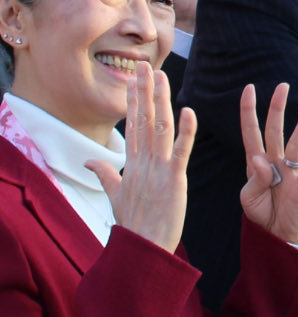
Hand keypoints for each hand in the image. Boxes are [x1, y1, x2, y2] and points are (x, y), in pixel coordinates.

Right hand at [87, 63, 196, 253]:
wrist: (142, 249)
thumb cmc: (134, 225)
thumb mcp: (115, 196)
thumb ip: (106, 175)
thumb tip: (89, 162)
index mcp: (132, 165)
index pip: (133, 126)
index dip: (134, 101)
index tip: (135, 80)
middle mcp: (143, 162)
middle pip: (144, 120)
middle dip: (144, 92)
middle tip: (145, 66)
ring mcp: (158, 169)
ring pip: (160, 128)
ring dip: (162, 101)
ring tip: (162, 77)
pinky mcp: (174, 180)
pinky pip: (181, 151)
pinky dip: (186, 131)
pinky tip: (188, 111)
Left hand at [239, 83, 297, 244]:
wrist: (274, 234)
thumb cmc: (260, 212)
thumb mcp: (248, 197)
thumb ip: (253, 178)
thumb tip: (258, 160)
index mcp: (256, 162)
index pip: (251, 131)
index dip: (249, 111)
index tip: (249, 88)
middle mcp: (274, 161)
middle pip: (275, 130)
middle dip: (277, 107)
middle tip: (283, 86)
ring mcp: (289, 173)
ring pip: (296, 144)